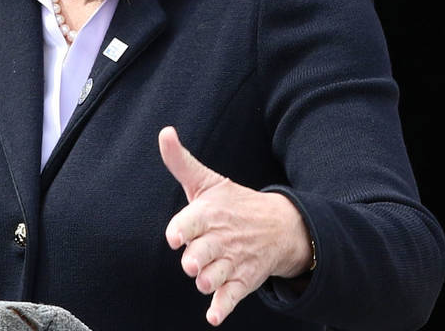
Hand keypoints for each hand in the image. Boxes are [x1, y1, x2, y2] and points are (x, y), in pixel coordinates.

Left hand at [158, 126, 312, 325]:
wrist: (280, 226)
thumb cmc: (233, 203)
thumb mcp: (207, 181)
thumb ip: (180, 161)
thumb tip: (164, 132)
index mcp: (209, 214)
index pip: (192, 223)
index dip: (182, 231)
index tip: (175, 237)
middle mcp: (220, 239)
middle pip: (202, 255)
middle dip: (196, 260)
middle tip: (192, 262)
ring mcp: (233, 261)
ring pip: (214, 277)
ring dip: (208, 282)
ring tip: (204, 279)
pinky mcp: (242, 281)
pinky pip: (231, 298)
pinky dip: (222, 308)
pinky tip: (213, 316)